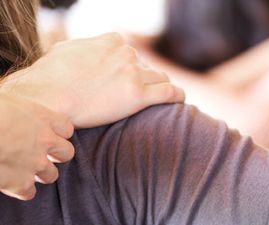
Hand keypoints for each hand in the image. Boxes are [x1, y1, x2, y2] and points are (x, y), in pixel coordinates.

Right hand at [0, 93, 73, 199]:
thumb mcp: (5, 99)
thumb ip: (16, 109)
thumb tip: (10, 110)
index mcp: (41, 117)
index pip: (65, 128)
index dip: (56, 132)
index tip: (45, 133)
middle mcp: (44, 142)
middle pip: (66, 153)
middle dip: (56, 155)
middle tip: (38, 154)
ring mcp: (36, 164)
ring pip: (51, 175)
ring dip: (39, 174)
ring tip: (21, 169)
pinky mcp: (21, 183)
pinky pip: (29, 192)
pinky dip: (20, 190)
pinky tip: (8, 184)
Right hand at [2, 33, 184, 127]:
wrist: (49, 97)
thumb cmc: (50, 77)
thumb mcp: (66, 50)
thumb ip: (85, 47)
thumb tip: (86, 50)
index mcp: (112, 41)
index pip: (131, 53)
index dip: (129, 68)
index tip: (123, 81)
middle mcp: (126, 54)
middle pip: (146, 67)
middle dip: (142, 80)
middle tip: (133, 96)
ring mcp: (134, 74)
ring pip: (161, 79)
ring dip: (159, 88)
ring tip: (156, 100)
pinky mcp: (138, 96)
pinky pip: (171, 93)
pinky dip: (178, 96)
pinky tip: (179, 101)